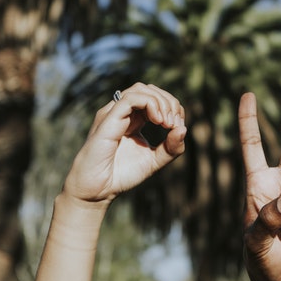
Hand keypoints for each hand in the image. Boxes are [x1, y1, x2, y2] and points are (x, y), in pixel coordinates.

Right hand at [63, 83, 185, 204]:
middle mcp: (122, 113)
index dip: (172, 107)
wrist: (96, 191)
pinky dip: (149, 104)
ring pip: (140, 89)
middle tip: (173, 124)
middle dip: (169, 102)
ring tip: (166, 122)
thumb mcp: (154, 161)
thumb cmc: (120, 176)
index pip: (155, 98)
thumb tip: (183, 128)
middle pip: (149, 89)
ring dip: (160, 101)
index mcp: (133, 120)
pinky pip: (130, 99)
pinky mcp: (108, 118)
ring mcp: (114, 113)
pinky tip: (157, 120)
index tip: (177, 127)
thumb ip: (171, 148)